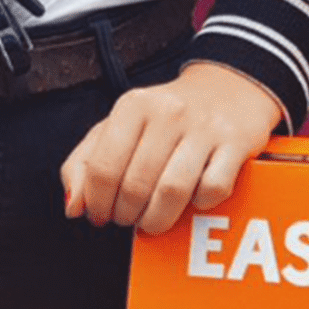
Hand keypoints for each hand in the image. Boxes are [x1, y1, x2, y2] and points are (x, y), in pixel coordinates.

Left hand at [60, 60, 285, 236]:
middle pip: (135, 185)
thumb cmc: (165, 116)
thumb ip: (85, 162)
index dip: (96, 202)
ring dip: (157, 219)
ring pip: (172, 192)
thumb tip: (73, 206)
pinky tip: (192, 200)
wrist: (228, 87)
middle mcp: (168, 112)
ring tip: (152, 221)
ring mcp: (204, 127)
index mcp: (133, 105)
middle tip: (128, 218)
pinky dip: (199, 205)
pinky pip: (213, 189)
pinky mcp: (235, 143)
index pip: (102, 167)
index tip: (100, 214)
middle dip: (126, 215)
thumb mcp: (119, 126)